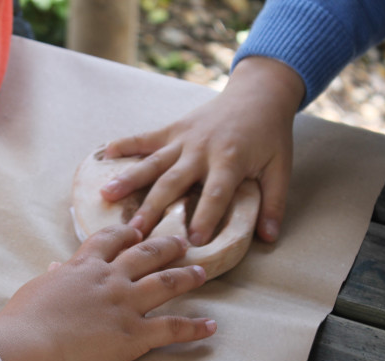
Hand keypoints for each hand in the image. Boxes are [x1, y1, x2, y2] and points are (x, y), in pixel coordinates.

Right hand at [0, 225, 215, 360]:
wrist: (30, 345)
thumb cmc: (24, 320)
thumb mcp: (36, 290)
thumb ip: (54, 278)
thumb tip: (56, 268)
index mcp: (83, 267)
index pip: (109, 240)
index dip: (126, 232)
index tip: (137, 230)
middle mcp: (110, 279)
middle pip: (145, 254)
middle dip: (166, 247)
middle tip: (182, 242)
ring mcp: (126, 305)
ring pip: (166, 283)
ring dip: (186, 277)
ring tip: (202, 272)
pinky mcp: (135, 335)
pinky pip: (172, 328)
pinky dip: (195, 328)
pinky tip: (211, 327)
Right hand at [100, 57, 304, 244]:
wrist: (259, 93)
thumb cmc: (269, 135)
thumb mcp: (280, 169)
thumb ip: (274, 203)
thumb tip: (269, 238)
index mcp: (229, 161)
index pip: (216, 194)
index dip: (205, 217)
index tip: (192, 242)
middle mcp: (201, 150)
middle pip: (173, 182)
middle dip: (153, 208)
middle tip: (136, 233)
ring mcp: (184, 139)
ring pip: (153, 162)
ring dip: (129, 179)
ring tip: (106, 195)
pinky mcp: (173, 129)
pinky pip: (146, 138)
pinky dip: (125, 144)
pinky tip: (104, 152)